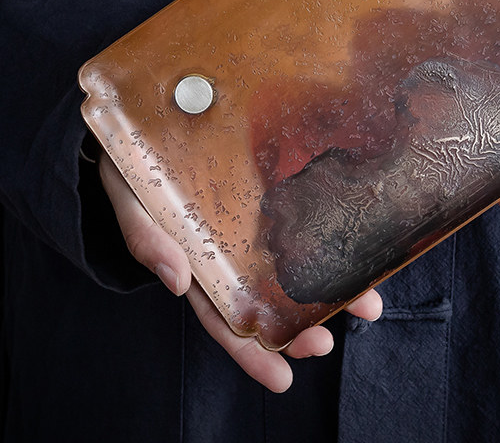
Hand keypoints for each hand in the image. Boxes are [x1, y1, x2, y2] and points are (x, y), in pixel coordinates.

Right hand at [98, 151, 381, 391]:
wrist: (144, 122)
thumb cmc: (132, 169)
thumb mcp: (131, 201)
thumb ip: (147, 238)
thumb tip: (176, 280)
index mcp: (197, 263)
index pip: (224, 318)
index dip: (250, 351)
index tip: (283, 378)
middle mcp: (231, 251)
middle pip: (267, 301)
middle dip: (300, 328)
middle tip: (329, 343)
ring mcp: (254, 222)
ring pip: (294, 265)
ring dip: (328, 289)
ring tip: (366, 306)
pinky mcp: (270, 190)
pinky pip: (301, 218)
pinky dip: (327, 236)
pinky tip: (359, 248)